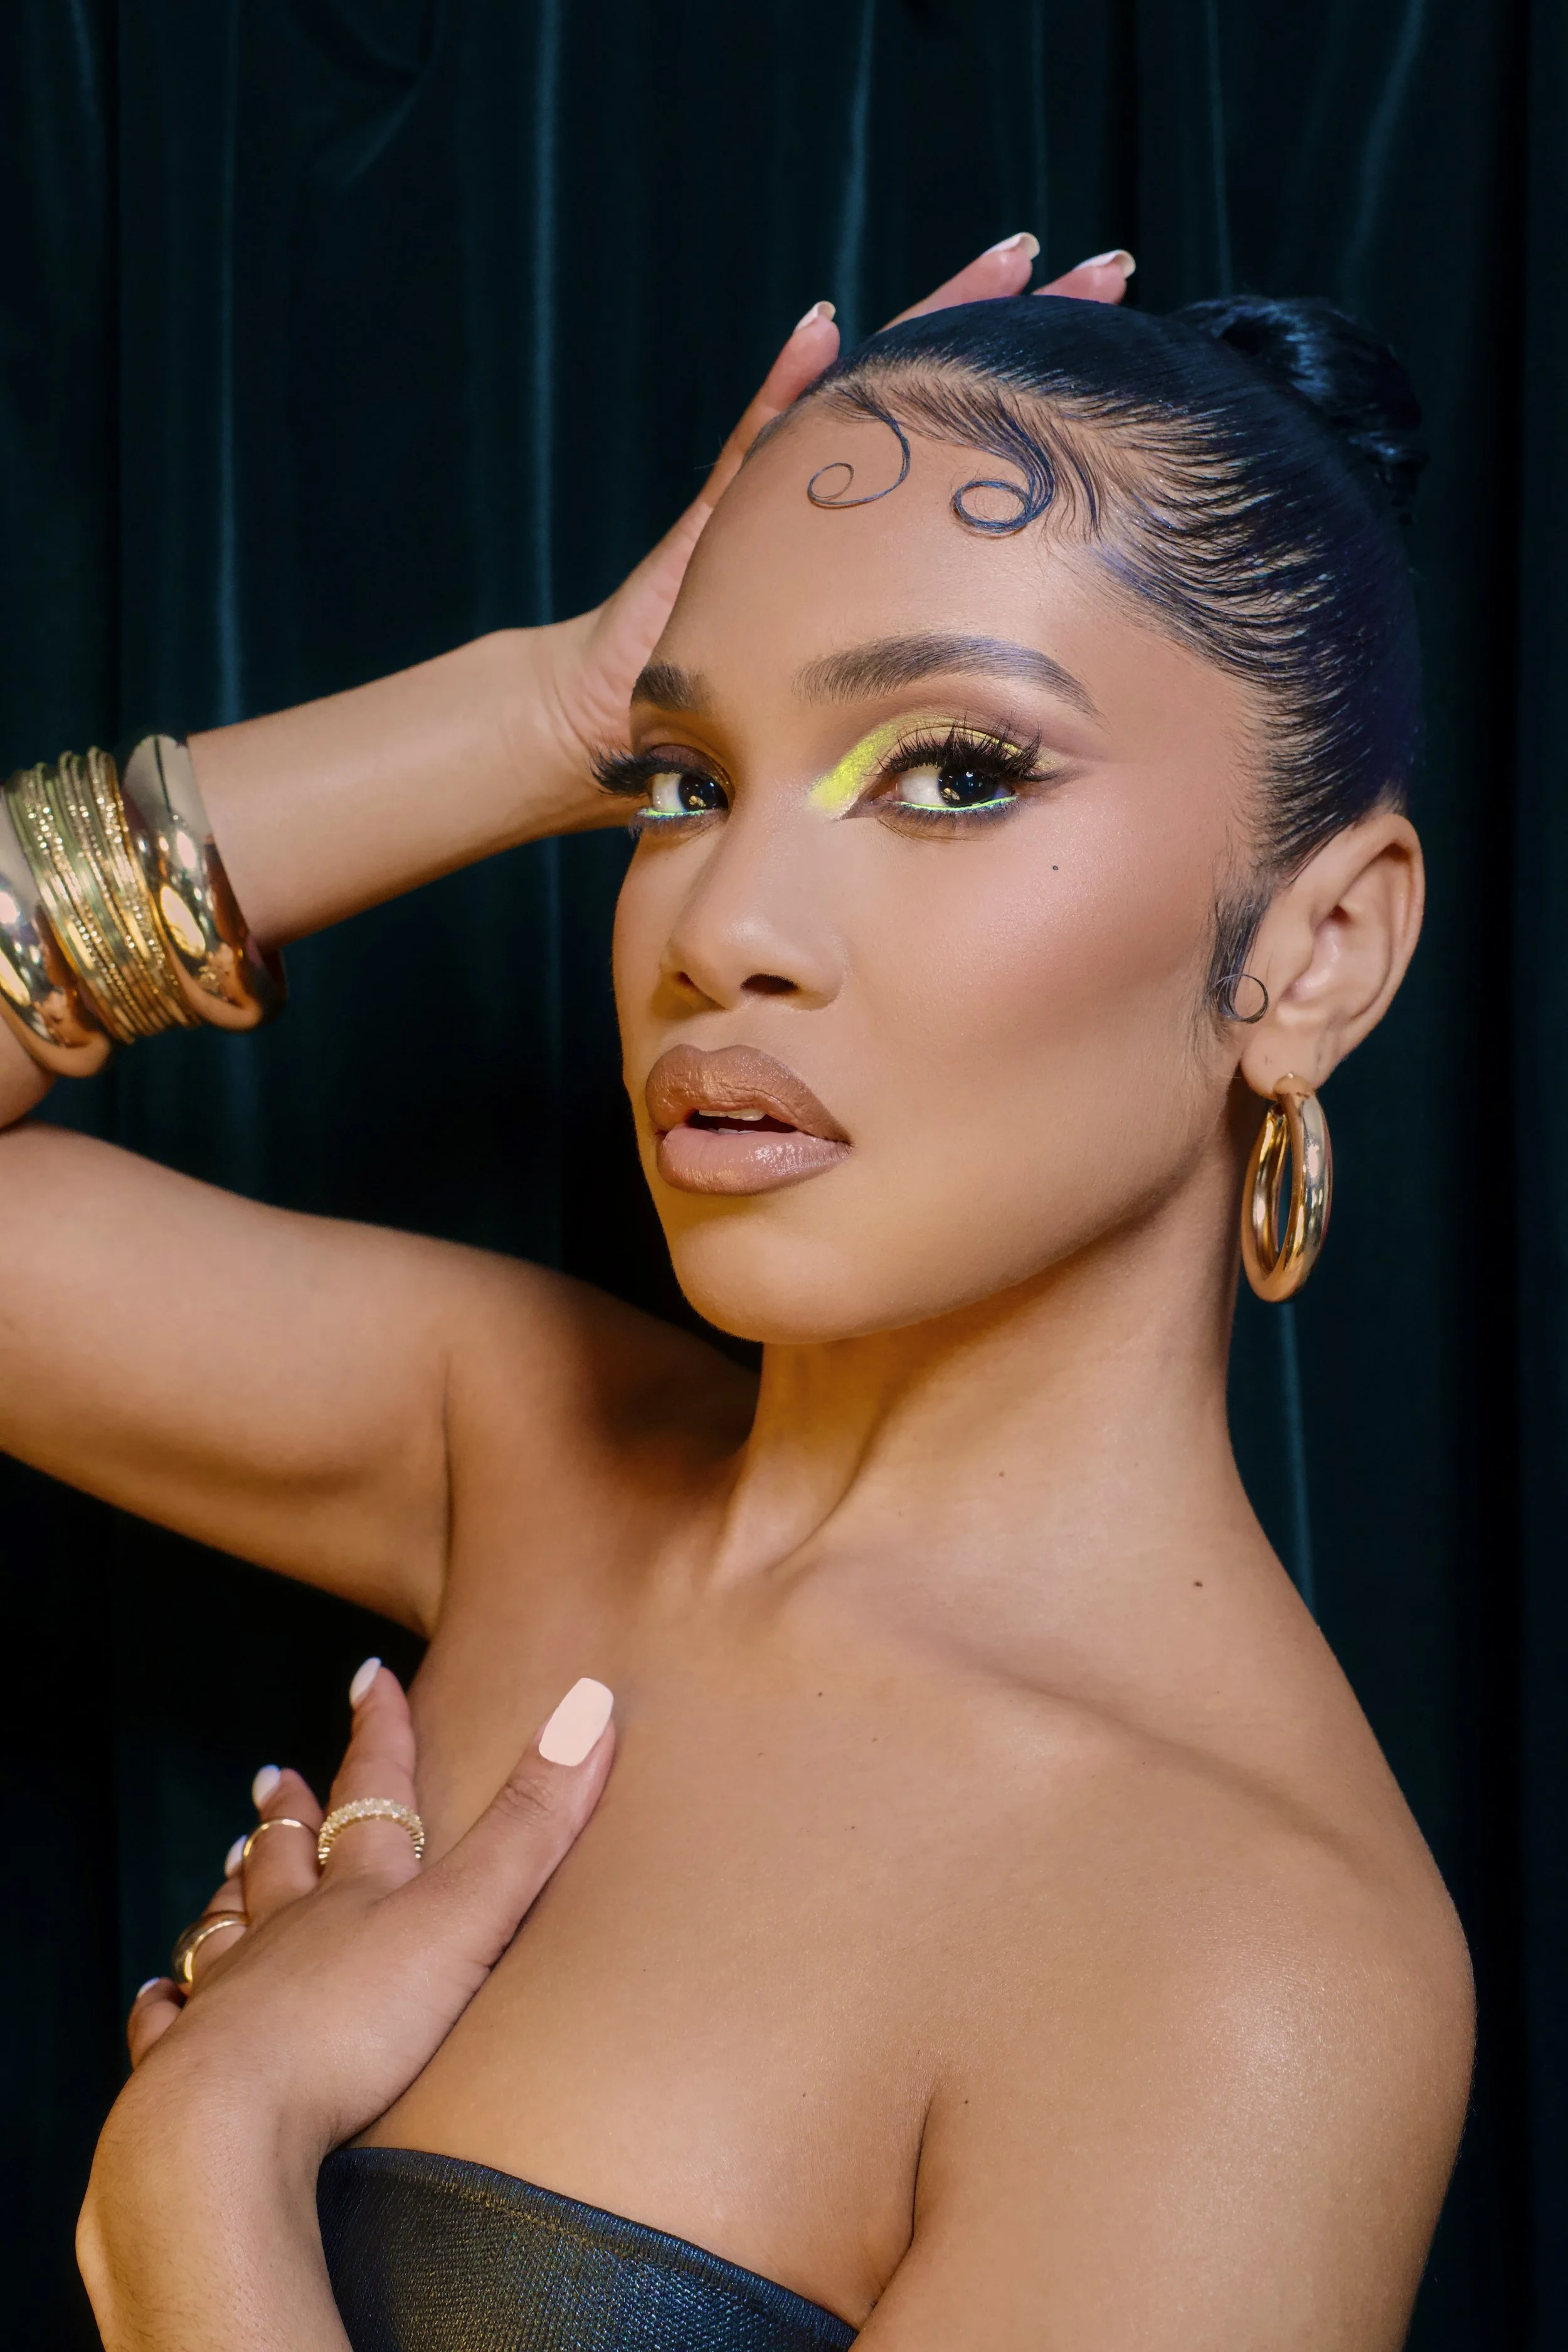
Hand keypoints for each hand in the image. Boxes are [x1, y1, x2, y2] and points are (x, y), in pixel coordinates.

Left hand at [118, 1662, 613, 2157]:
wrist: (230, 2126)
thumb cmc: (353, 2021)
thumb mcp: (467, 1916)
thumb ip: (531, 1825)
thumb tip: (591, 1703)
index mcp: (356, 1891)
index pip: (372, 1790)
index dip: (379, 1732)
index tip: (368, 1677)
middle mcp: (286, 1931)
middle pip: (287, 1856)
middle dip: (291, 1813)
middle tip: (273, 1776)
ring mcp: (230, 1997)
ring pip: (228, 1927)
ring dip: (232, 1893)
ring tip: (227, 1867)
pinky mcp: (188, 2068)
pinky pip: (168, 2024)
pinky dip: (162, 2004)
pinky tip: (155, 1996)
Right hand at [528, 237, 1133, 781]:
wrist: (613, 727)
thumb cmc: (744, 731)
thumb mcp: (871, 707)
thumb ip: (935, 686)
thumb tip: (1041, 725)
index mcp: (877, 543)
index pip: (973, 445)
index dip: (1048, 396)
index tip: (1127, 346)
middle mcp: (835, 502)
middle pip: (937, 391)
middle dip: (1020, 324)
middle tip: (1109, 268)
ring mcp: (775, 499)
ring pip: (864, 393)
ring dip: (931, 322)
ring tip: (1010, 260)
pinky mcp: (715, 519)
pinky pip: (753, 444)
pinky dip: (787, 386)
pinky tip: (820, 329)